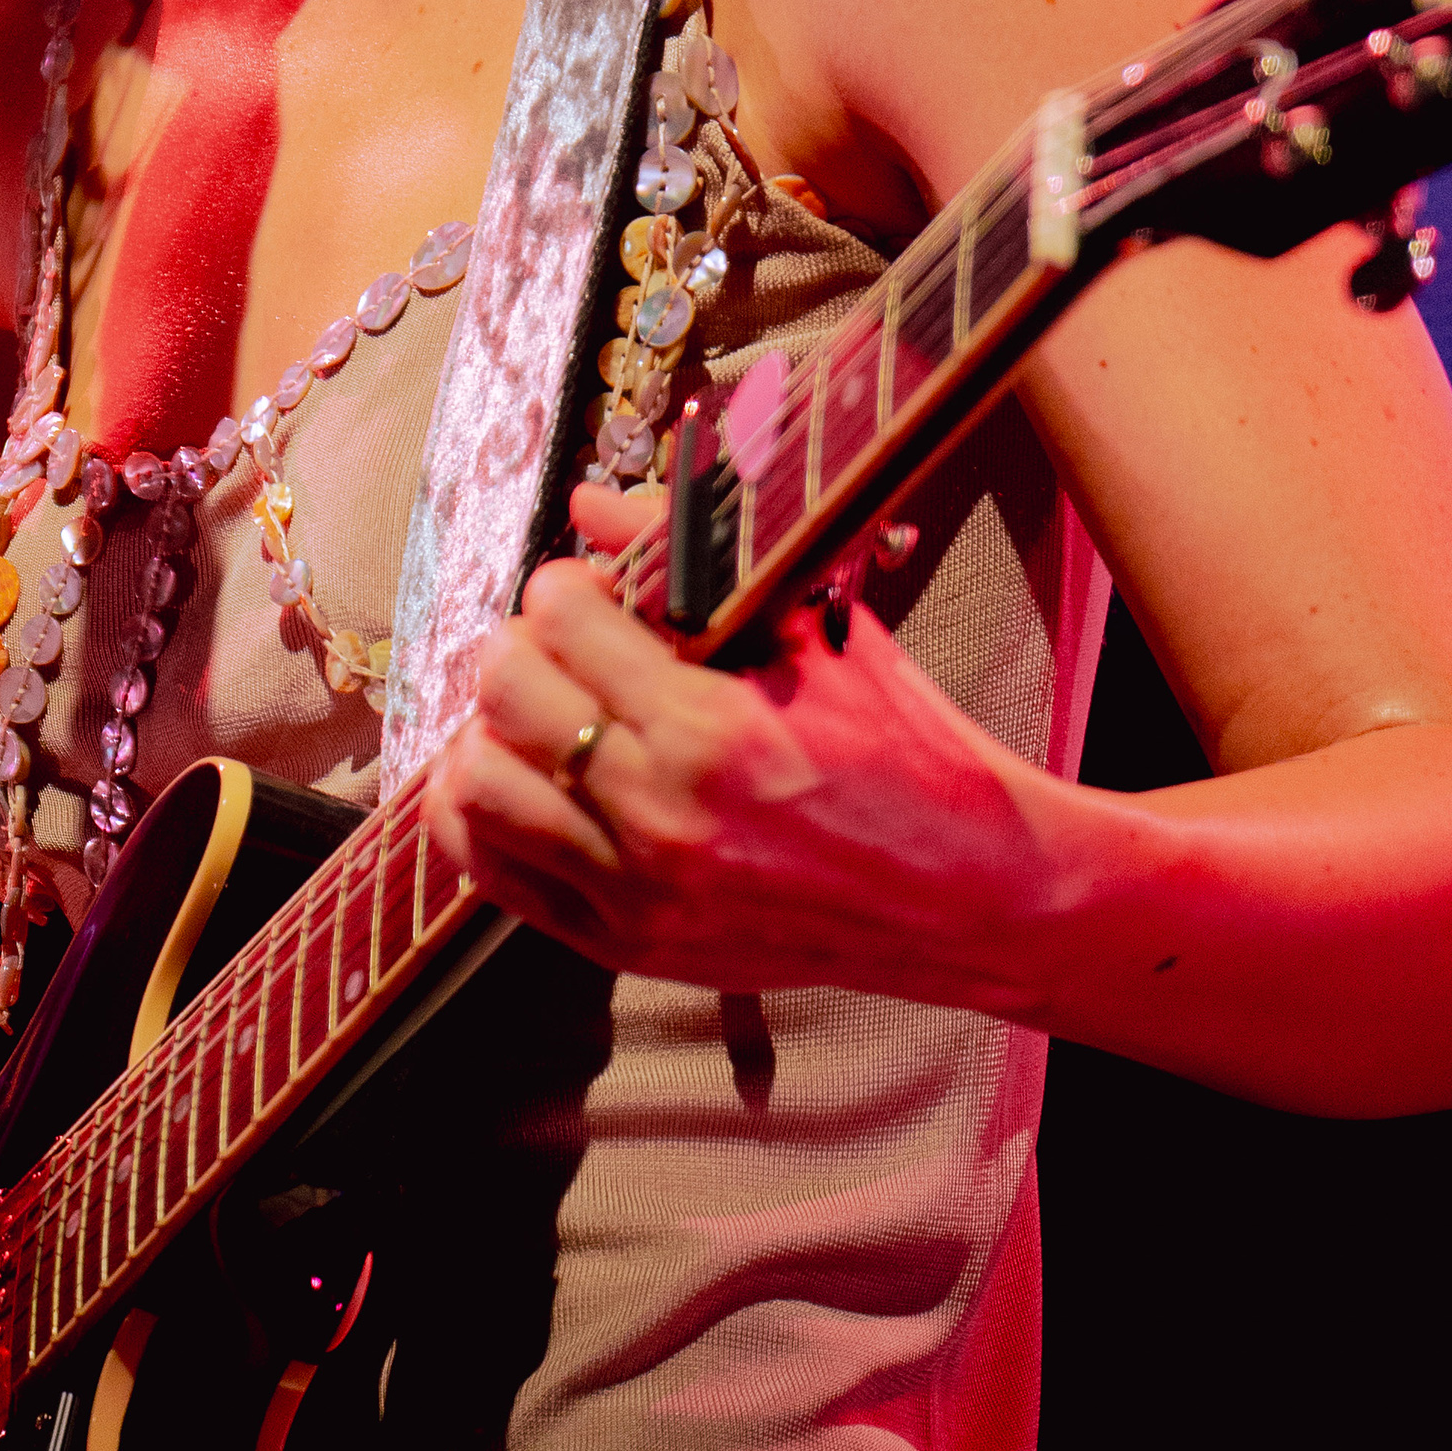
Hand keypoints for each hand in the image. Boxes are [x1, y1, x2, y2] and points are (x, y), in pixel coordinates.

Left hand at [421, 549, 1064, 1006]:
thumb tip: (590, 502)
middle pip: (505, 694)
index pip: (562, 619)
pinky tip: (514, 782)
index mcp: (715, 730)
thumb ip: (697, 561)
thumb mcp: (823, 636)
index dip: (568, 586)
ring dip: (490, 733)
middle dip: (522, 646)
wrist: (973, 900)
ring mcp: (641, 894)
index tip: (594, 592)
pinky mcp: (631, 948)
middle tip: (560, 646)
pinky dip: (480, 819)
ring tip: (534, 715)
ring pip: (478, 790)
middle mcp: (664, 817)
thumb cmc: (911, 757)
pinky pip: (496, 877)